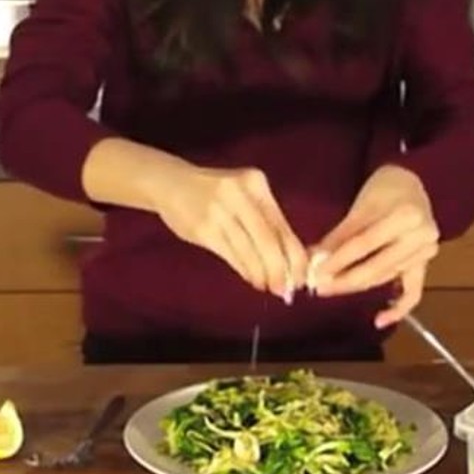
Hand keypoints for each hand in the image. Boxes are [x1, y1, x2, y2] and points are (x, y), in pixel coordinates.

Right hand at [152, 163, 307, 299]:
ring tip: (267, 286)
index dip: (295, 256)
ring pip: (249, 251)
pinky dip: (244, 270)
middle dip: (280, 270)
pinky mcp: (203, 229)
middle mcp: (240, 194)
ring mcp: (219, 211)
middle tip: (286, 290)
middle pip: (268, 241)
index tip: (303, 277)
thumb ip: (265, 220)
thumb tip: (290, 260)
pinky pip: (231, 256)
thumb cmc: (214, 193)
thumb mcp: (243, 194)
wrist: (171, 184)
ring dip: (261, 274)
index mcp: (256, 183)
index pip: (282, 226)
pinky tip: (250, 278)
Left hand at [310, 165, 438, 328]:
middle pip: (376, 265)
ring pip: (386, 276)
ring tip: (332, 290)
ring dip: (358, 285)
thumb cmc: (384, 191)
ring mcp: (426, 253)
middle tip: (319, 287)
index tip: (315, 272)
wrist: (412, 184)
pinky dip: (398, 308)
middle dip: (344, 278)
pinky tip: (380, 320)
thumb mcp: (362, 205)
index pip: (364, 244)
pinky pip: (414, 292)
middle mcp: (421, 236)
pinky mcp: (426, 265)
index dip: (338, 260)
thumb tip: (316, 260)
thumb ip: (340, 234)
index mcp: (406, 216)